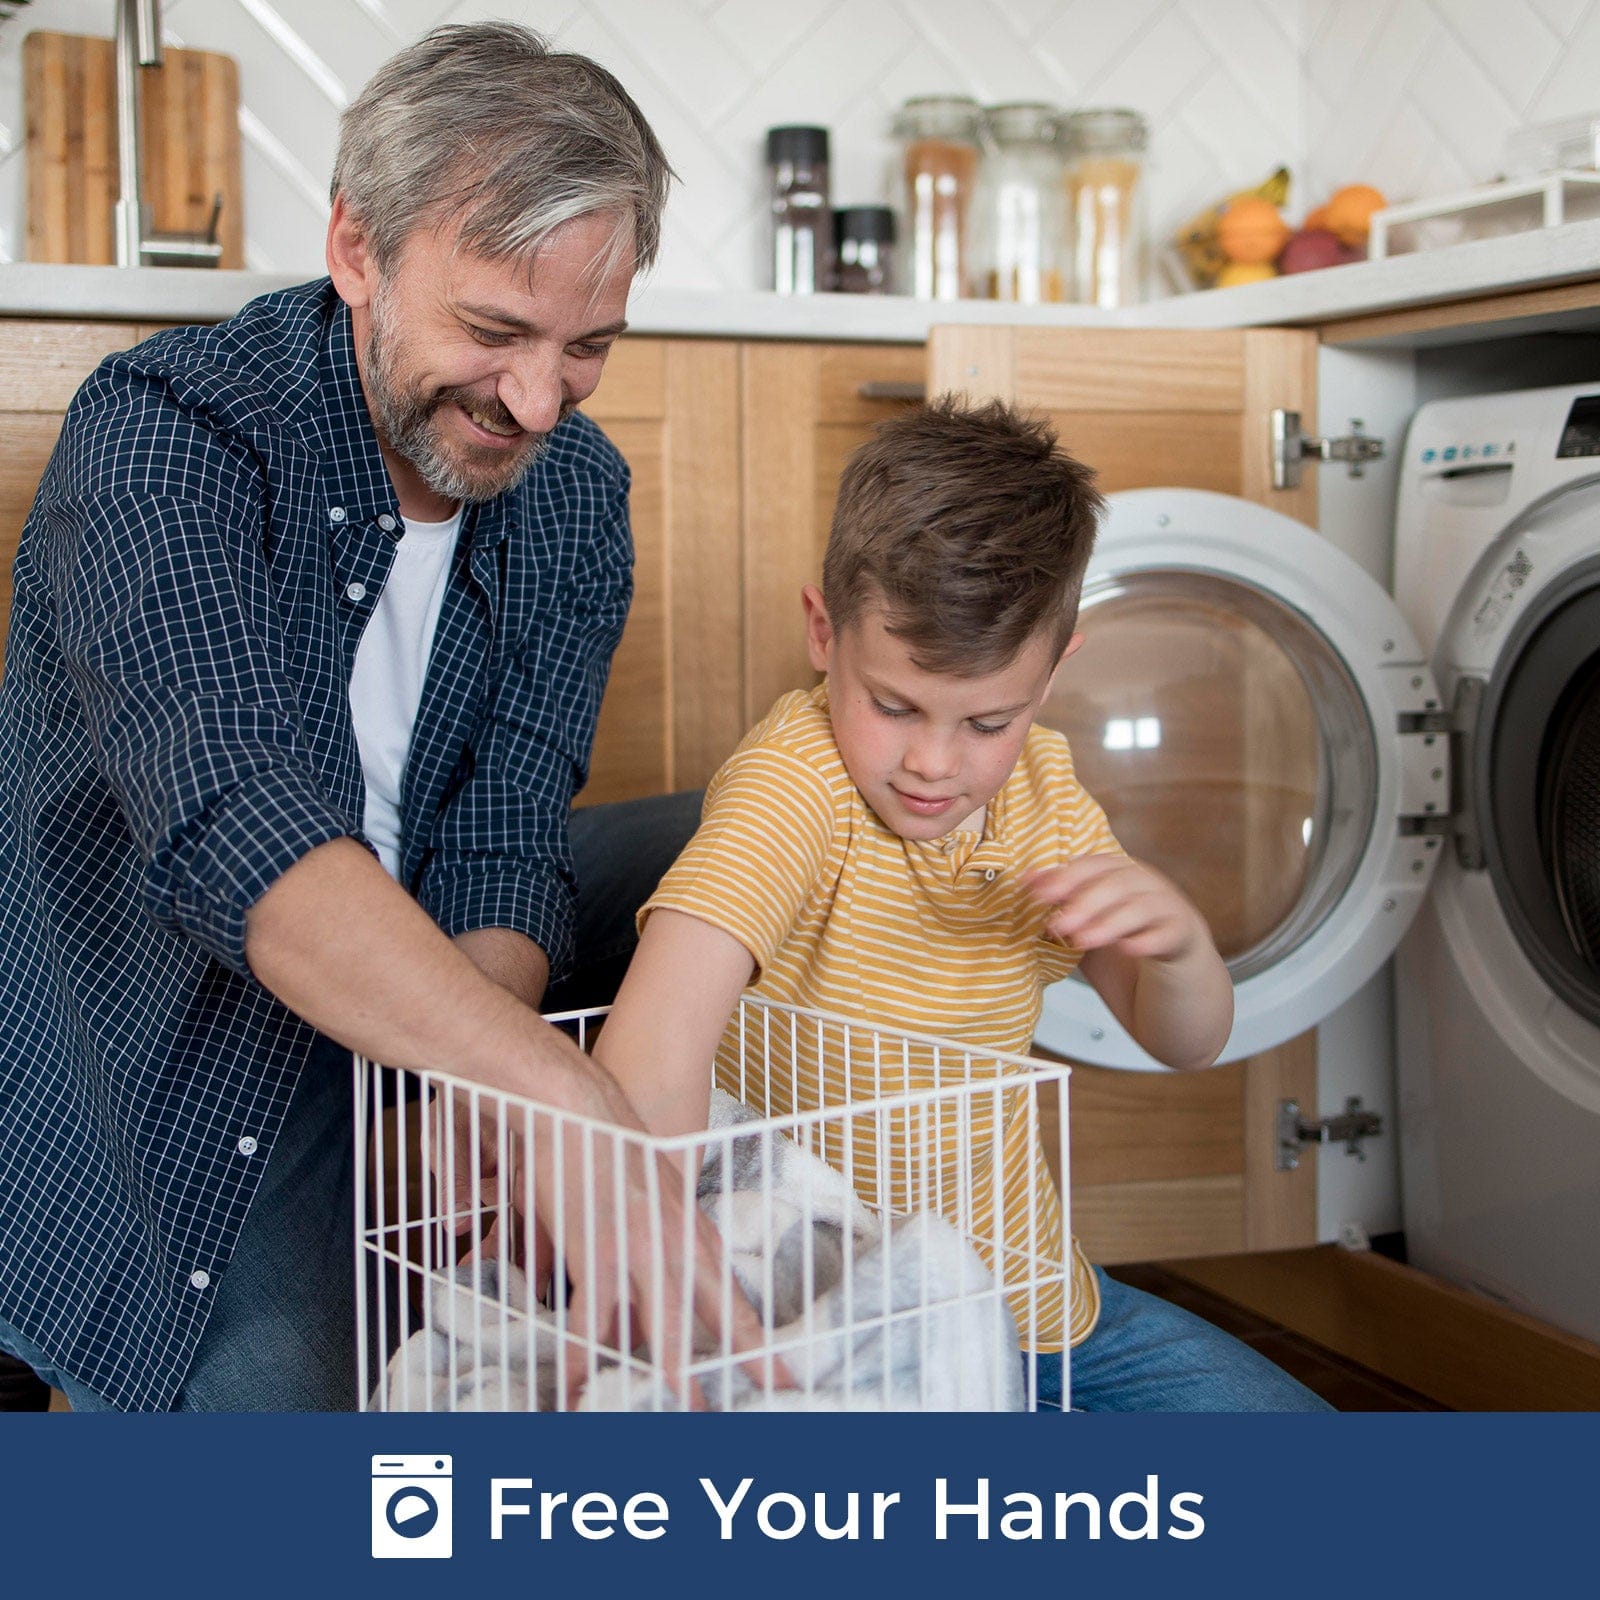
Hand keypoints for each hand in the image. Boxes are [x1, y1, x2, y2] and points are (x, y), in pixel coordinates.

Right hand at [444, 1041, 778, 1409]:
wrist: (575, 1101)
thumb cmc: (605, 1141)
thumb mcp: (648, 1190)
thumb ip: (652, 1236)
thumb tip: (636, 1276)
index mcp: (691, 1229)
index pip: (730, 1294)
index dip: (756, 1338)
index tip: (783, 1374)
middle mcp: (676, 1242)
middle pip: (718, 1313)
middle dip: (744, 1361)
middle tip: (773, 1398)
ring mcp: (640, 1249)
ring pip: (664, 1326)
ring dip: (671, 1376)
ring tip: (682, 1417)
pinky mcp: (597, 1252)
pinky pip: (594, 1322)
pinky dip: (587, 1360)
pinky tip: (582, 1391)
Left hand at [1024, 852, 1232, 1069]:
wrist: (1177, 977)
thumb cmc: (1126, 944)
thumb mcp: (1091, 923)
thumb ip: (1065, 904)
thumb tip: (1026, 883)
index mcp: (1123, 873)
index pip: (1094, 865)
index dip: (1065, 876)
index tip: (1037, 893)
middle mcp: (1149, 885)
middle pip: (1117, 883)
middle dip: (1084, 901)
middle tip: (1058, 924)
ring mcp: (1169, 910)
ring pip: (1141, 908)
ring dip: (1109, 922)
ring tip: (1082, 940)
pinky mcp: (1184, 939)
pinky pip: (1168, 935)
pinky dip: (1148, 940)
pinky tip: (1128, 947)